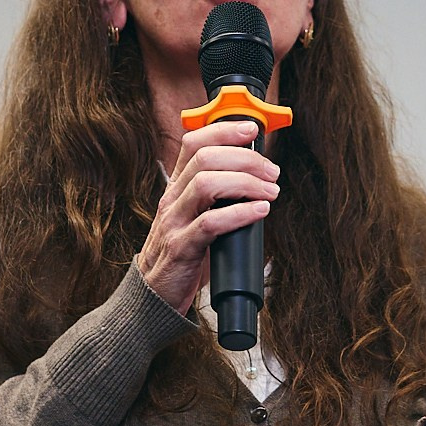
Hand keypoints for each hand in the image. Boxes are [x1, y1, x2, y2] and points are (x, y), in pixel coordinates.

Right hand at [134, 120, 280, 312]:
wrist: (153, 295)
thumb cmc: (182, 254)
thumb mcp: (194, 216)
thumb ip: (217, 196)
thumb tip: (258, 178)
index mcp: (176, 187)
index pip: (194, 143)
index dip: (224, 130)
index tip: (252, 130)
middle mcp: (172, 198)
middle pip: (205, 158)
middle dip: (245, 158)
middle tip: (272, 172)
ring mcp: (173, 222)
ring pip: (206, 184)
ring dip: (246, 183)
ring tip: (271, 191)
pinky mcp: (180, 248)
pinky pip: (210, 223)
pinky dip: (239, 213)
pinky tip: (259, 211)